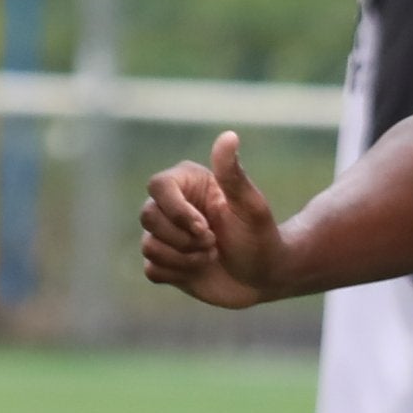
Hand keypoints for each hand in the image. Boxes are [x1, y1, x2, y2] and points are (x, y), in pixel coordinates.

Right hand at [141, 132, 284, 306]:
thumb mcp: (251, 207)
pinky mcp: (164, 262)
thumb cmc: (261, 237)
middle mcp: (171, 205)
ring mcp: (165, 235)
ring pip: (149, 246)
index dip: (176, 210)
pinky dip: (178, 274)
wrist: (265, 277)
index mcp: (188, 183)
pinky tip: (200, 270)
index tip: (205, 228)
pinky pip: (152, 269)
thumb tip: (229, 136)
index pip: (158, 186)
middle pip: (148, 216)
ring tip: (211, 256)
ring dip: (185, 259)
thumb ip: (233, 174)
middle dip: (184, 239)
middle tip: (215, 244)